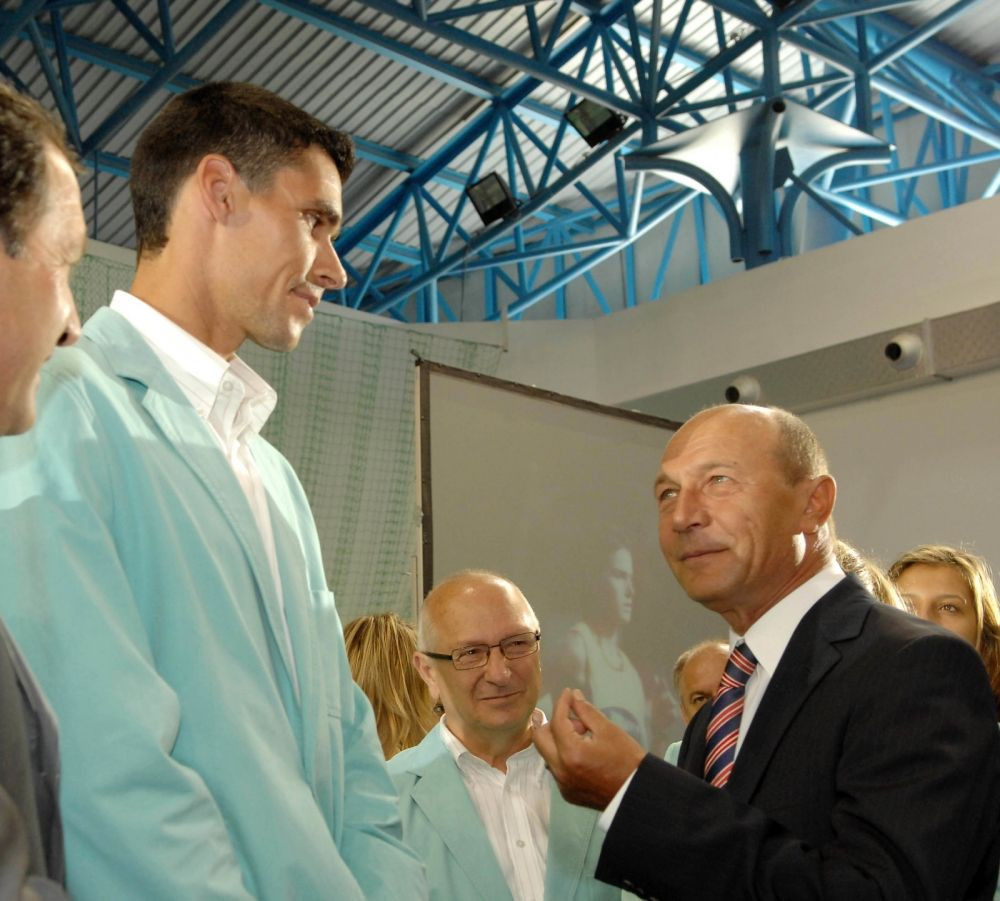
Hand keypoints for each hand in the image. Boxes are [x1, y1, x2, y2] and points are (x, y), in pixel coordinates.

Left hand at [532, 688, 645, 809]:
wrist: (638, 792)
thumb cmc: (627, 758)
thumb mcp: (608, 730)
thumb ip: (586, 711)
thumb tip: (573, 696)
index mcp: (571, 753)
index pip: (557, 721)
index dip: (562, 703)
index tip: (568, 693)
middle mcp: (561, 771)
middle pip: (540, 738)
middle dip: (552, 722)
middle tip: (571, 717)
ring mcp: (562, 784)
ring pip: (548, 754)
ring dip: (558, 740)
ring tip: (583, 736)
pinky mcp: (568, 793)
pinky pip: (557, 768)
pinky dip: (564, 756)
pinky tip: (583, 753)